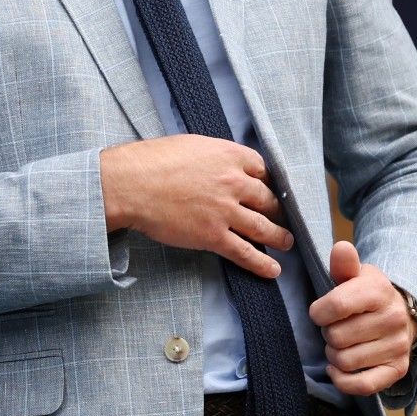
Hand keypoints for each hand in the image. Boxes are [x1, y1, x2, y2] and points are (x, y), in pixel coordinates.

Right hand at [100, 135, 291, 277]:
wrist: (130, 184)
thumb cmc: (150, 161)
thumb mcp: (189, 145)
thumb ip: (212, 155)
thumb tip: (218, 165)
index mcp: (228, 156)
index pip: (263, 169)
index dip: (267, 182)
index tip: (268, 190)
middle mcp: (234, 182)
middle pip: (268, 199)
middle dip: (277, 210)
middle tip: (281, 217)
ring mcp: (226, 211)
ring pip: (264, 227)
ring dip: (278, 237)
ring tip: (286, 242)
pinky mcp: (214, 236)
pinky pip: (245, 252)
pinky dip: (262, 263)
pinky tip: (272, 269)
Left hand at [308, 241, 415, 395]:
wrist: (399, 312)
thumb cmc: (365, 292)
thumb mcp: (355, 273)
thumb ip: (344, 263)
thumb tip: (341, 248)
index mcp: (379, 291)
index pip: (335, 307)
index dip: (318, 312)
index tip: (320, 311)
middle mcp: (393, 319)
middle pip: (336, 337)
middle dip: (326, 333)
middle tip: (334, 327)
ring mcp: (398, 347)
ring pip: (345, 361)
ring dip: (333, 354)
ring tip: (340, 343)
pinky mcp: (398, 370)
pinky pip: (362, 386)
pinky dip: (342, 379)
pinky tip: (337, 367)